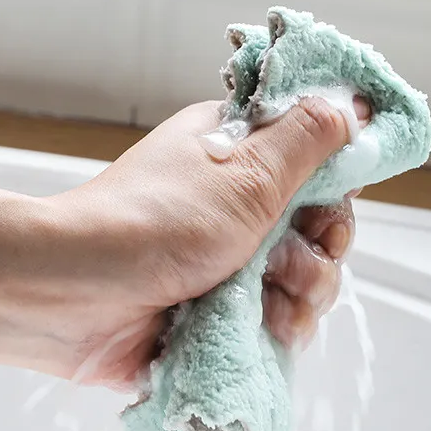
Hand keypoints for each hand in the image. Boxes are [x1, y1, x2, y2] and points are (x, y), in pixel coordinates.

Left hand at [44, 97, 369, 389]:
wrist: (76, 298)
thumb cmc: (156, 222)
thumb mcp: (247, 170)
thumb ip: (310, 137)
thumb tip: (354, 102)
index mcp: (239, 153)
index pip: (316, 162)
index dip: (336, 186)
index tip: (334, 204)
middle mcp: (235, 203)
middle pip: (317, 226)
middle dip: (321, 250)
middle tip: (292, 260)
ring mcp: (228, 259)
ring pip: (304, 277)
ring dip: (302, 293)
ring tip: (270, 300)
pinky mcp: (220, 310)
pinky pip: (278, 318)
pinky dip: (280, 325)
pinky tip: (265, 329)